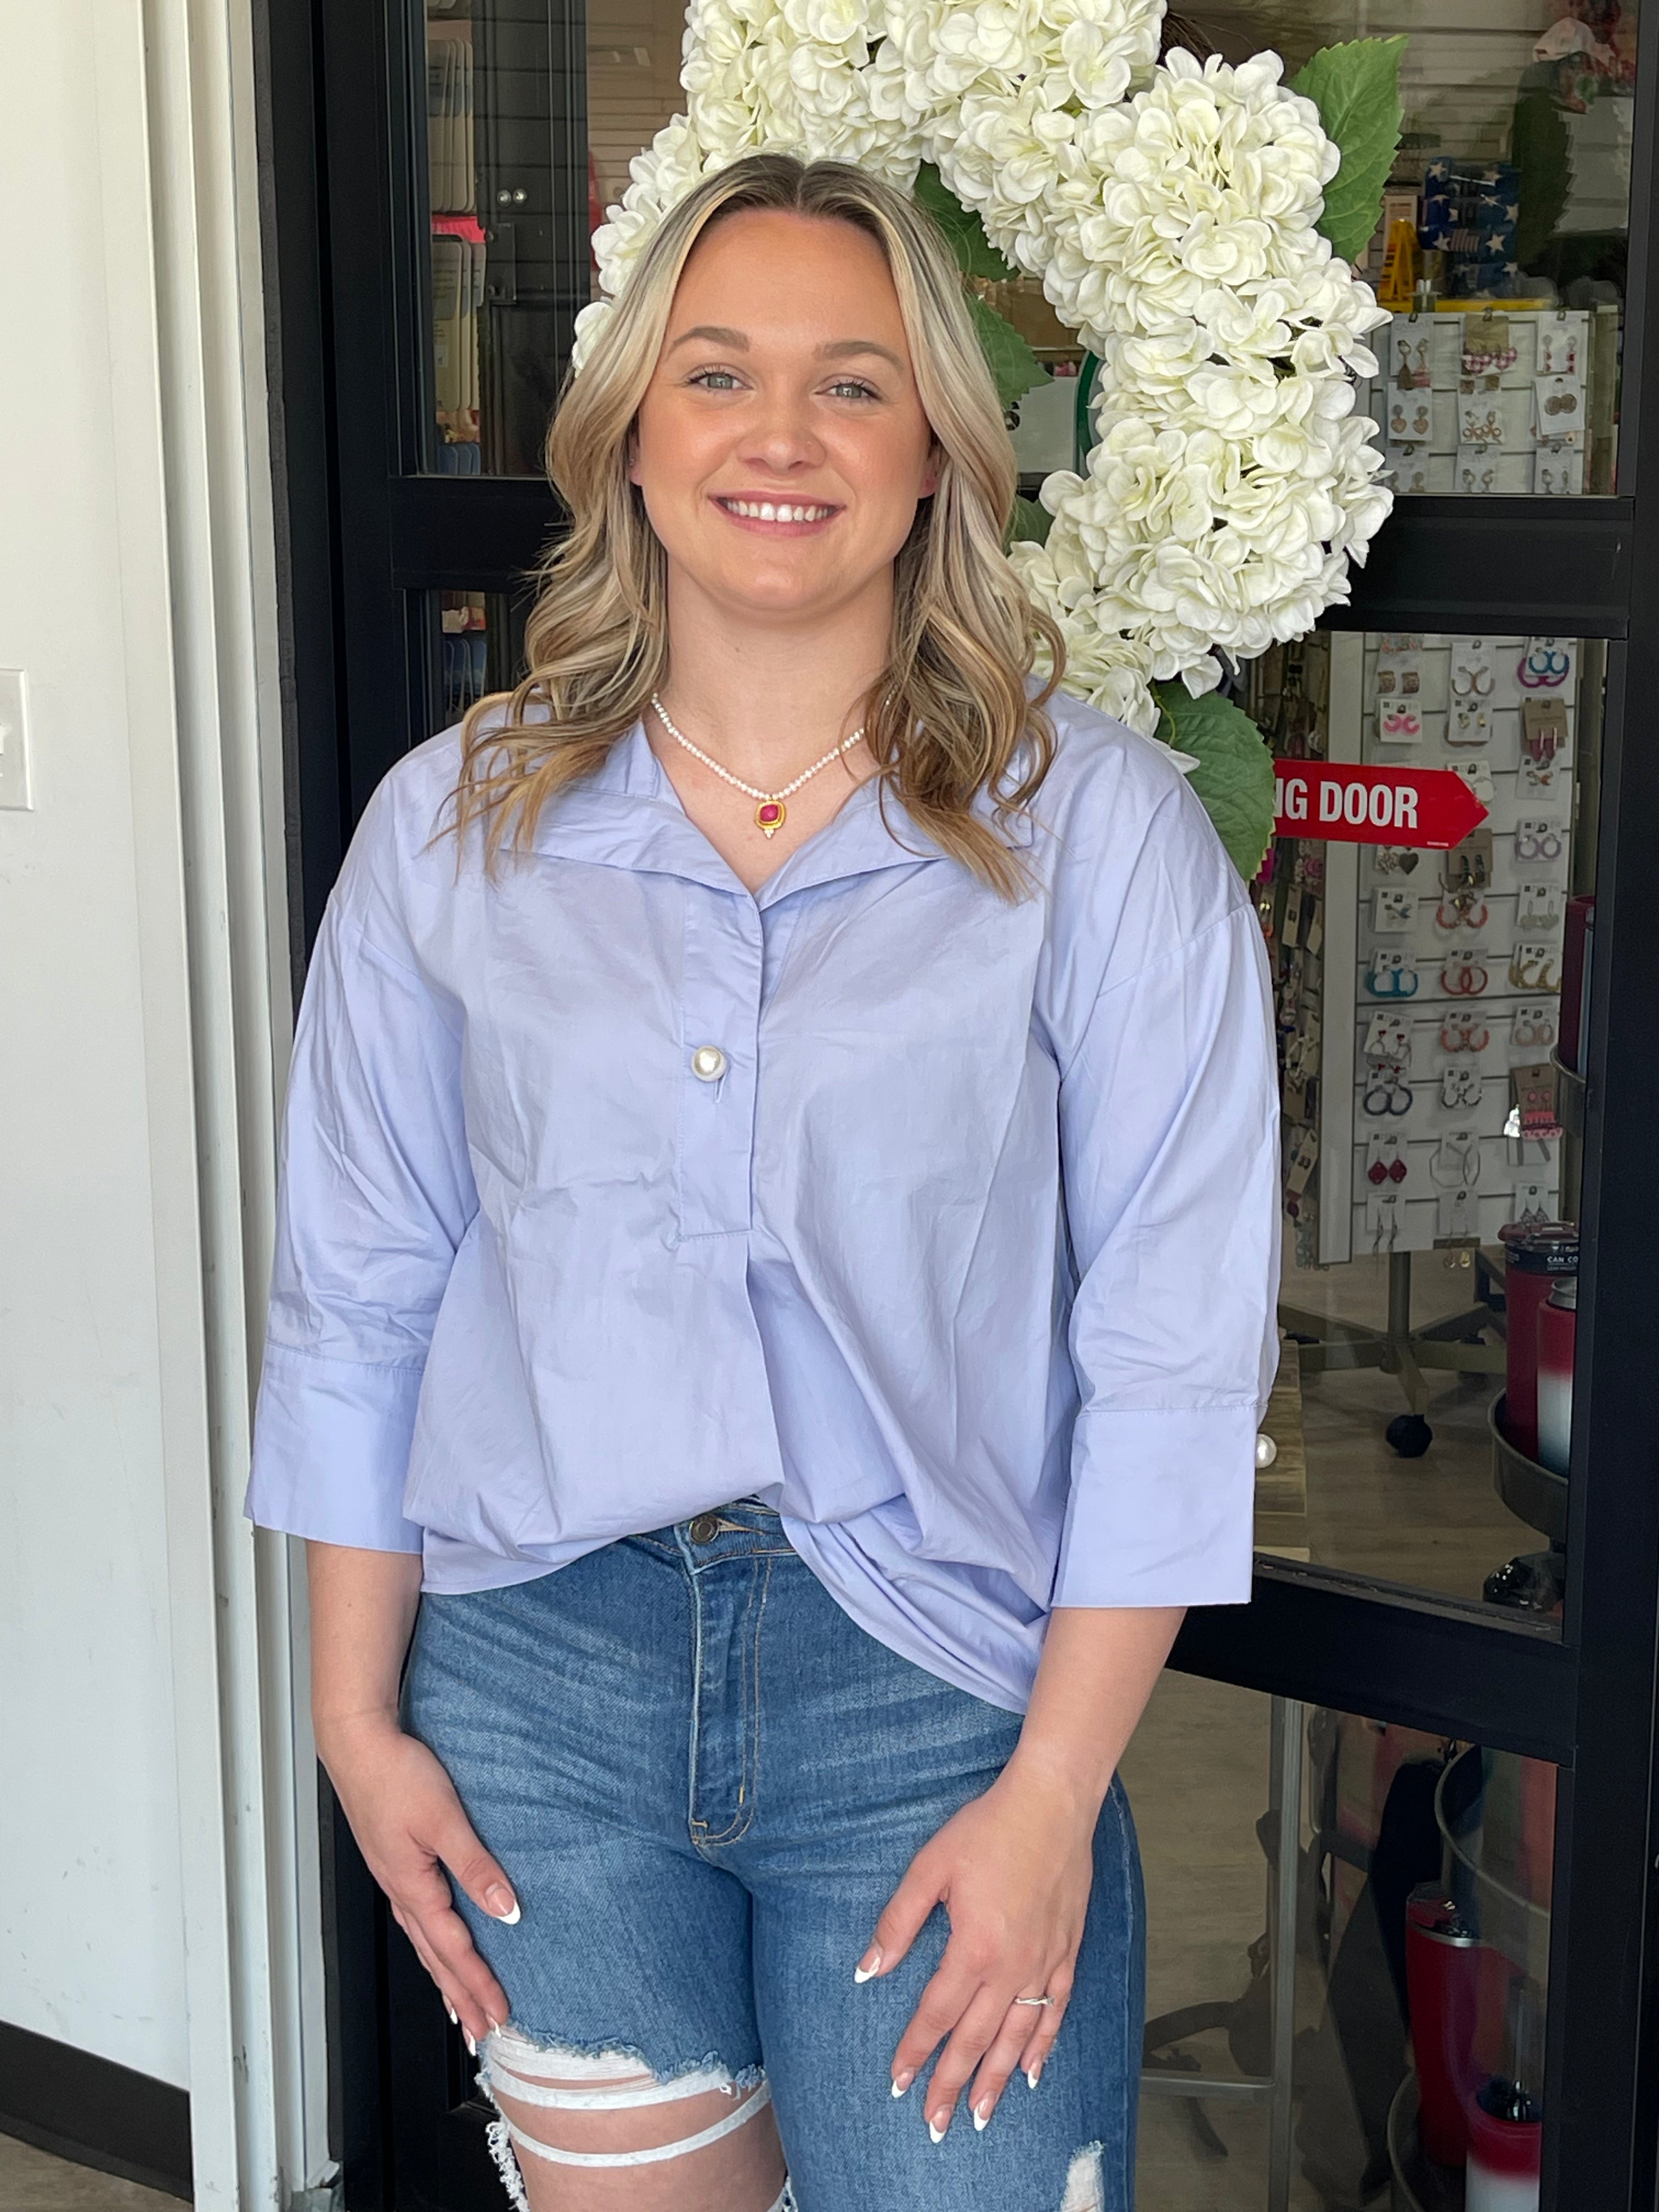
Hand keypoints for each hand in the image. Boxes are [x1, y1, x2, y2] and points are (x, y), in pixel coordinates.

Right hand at [321, 1712, 516, 2044]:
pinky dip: (431, 1944)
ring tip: (460, 2008)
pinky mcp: (394, 1861)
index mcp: (412, 1887)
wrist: (357, 1742)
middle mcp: (400, 1891)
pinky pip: (416, 1918)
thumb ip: (476, 1867)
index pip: (453, 1950)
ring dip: (444, 1977)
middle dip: (460, 1998)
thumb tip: (508, 1911)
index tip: (500, 2016)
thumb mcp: (444, 1818)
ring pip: (423, 1942)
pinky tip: (438, 1945)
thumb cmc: (396, 1774)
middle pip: (435, 1958)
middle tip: (482, 2033)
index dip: (478, 1985)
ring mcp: (394, 1878)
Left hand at [856, 1756, 1100, 2137]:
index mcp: (973, 1948)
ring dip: (997, 2080)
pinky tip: (1034, 2072)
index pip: (936, 2015)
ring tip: (979, 2115)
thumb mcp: (930, 1867)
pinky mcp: (1067, 1952)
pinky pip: (1055, 2011)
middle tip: (935, 2125)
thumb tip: (869, 1969)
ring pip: (1018, 2038)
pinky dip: (1044, 2046)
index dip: (915, 2052)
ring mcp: (1043, 1964)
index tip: (898, 2083)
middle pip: (976, 2040)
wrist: (1051, 1804)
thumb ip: (898, 1922)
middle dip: (951, 2084)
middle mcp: (1011, 1967)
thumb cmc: (988, 1829)